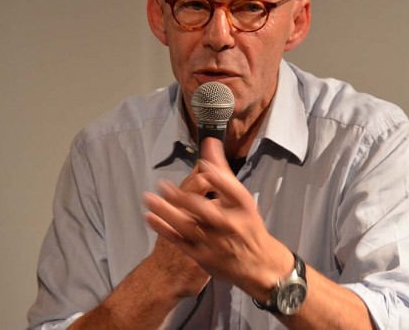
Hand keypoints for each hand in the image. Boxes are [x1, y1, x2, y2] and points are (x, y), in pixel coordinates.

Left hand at [143, 138, 293, 300]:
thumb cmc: (248, 225)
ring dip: (168, 213)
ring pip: (189, 226)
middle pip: (206, 210)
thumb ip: (222, 172)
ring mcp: (215, 242)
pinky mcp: (202, 256)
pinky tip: (150, 218)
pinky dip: (165, 229)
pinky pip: (181, 241)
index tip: (203, 166)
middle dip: (184, 198)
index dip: (217, 178)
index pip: (231, 189)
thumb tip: (210, 142)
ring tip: (150, 199)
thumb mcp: (240, 199)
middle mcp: (230, 225)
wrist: (259, 265)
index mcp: (242, 207)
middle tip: (162, 185)